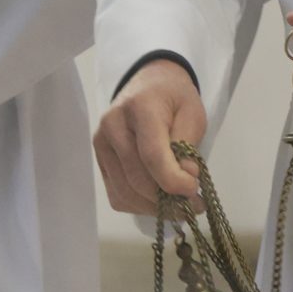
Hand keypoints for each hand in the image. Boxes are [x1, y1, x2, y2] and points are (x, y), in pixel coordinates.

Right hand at [95, 60, 207, 215]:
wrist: (149, 85)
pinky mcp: (100, 160)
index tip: (193, 190)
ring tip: (178, 205)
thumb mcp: (192, 113)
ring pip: (125, 192)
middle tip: (193, 204)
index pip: (151, 154)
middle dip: (167, 198)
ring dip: (154, 206)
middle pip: (137, 178)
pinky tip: (157, 200)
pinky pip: (117, 195)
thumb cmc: (174, 98)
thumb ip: (187, 145)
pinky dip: (139, 205)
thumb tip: (185, 177)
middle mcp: (113, 125)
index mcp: (140, 107)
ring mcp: (101, 143)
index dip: (172, 180)